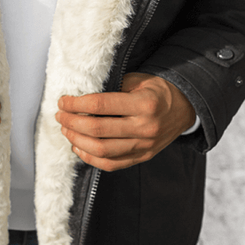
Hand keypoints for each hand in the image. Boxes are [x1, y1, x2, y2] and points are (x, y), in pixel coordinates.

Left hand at [56, 73, 195, 171]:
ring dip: (77, 140)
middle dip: (72, 123)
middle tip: (60, 116)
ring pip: (101, 150)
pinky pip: (111, 164)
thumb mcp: (138, 80)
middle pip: (98, 130)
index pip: (101, 105)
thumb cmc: (156, 90)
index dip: (76, 104)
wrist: (183, 107)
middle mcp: (145, 128)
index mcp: (145, 104)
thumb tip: (80, 98)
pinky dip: (90, 158)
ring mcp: (144, 146)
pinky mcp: (142, 157)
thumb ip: (112, 89)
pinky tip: (78, 147)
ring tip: (66, 130)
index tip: (63, 101)